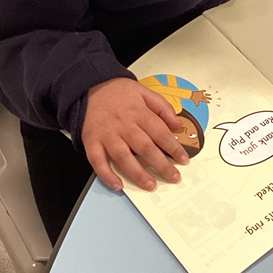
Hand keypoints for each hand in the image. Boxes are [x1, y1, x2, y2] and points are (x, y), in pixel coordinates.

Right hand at [81, 77, 189, 191]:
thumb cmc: (118, 92)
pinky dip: (107, 175)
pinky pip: (98, 161)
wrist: (88, 88)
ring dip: (138, 173)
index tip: (183, 159)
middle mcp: (123, 125)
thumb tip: (177, 123)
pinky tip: (118, 185)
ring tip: (151, 185)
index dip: (173, 147)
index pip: (160, 132)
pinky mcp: (91, 141)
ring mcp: (107, 134)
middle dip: (161, 165)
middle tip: (173, 177)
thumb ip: (163, 107)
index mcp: (138, 112)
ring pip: (123, 157)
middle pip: (145, 147)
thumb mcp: (144, 92)